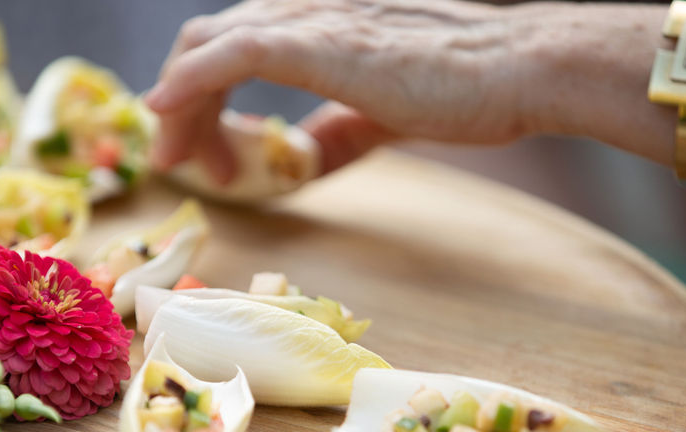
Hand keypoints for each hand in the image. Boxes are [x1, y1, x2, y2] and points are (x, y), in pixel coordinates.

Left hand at [146, 0, 535, 181]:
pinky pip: (234, 53)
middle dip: (182, 107)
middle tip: (182, 162)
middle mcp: (304, 9)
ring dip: (181, 105)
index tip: (210, 158)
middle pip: (207, 43)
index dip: (203, 100)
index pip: (232, 47)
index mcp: (316, 23)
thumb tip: (301, 162)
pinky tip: (166, 109)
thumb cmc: (465, 88)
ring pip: (209, 45)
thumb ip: (336, 134)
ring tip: (178, 158)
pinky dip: (191, 79)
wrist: (519, 70)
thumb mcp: (381, 117)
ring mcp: (311, 19)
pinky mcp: (321, 42)